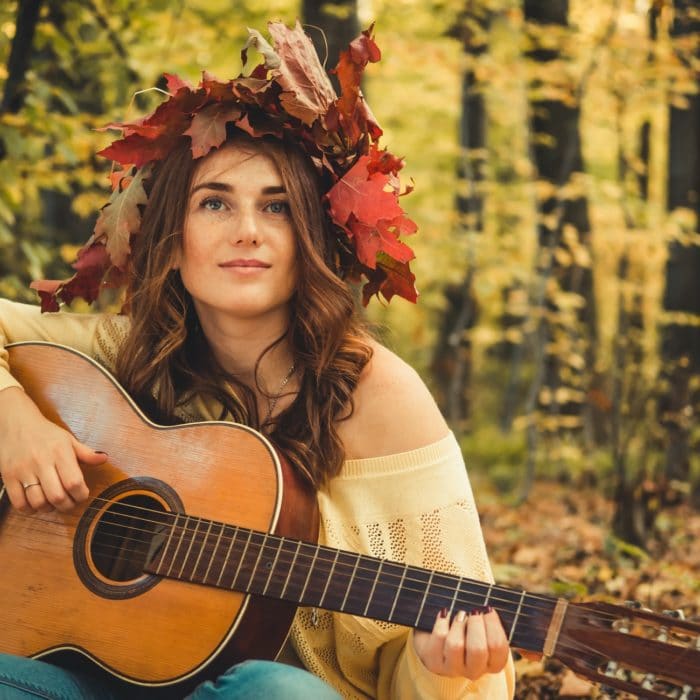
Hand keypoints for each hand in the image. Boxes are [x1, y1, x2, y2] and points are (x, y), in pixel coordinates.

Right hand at [0, 387, 107, 513]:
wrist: (16, 422)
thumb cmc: (45, 433)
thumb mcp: (68, 439)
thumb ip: (86, 452)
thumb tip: (104, 458)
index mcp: (60, 452)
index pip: (74, 482)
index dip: (81, 495)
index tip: (82, 495)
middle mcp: (41, 462)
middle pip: (57, 496)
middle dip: (67, 506)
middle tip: (69, 504)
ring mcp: (23, 470)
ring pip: (38, 501)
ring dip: (48, 509)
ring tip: (53, 504)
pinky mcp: (8, 476)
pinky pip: (19, 502)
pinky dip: (29, 509)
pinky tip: (35, 504)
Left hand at [413, 607, 509, 679]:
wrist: (438, 640)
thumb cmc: (467, 629)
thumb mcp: (484, 626)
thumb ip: (490, 619)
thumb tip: (489, 607)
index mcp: (492, 664)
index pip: (498, 647)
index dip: (493, 624)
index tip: (488, 609)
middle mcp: (474, 671)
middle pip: (477, 650)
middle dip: (475, 624)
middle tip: (473, 611)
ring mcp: (453, 669)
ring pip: (456, 645)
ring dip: (458, 623)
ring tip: (460, 614)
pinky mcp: (434, 662)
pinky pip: (439, 637)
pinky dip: (442, 621)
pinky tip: (444, 614)